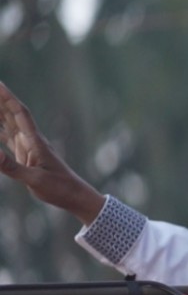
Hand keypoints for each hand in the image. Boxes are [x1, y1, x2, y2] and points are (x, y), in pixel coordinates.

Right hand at [0, 82, 104, 224]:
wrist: (74, 196)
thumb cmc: (59, 188)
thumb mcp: (34, 179)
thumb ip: (12, 167)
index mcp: (35, 142)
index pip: (19, 114)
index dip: (7, 98)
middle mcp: (31, 141)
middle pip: (12, 115)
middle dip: (0, 100)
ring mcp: (29, 148)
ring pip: (9, 125)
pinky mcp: (27, 157)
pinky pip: (8, 140)